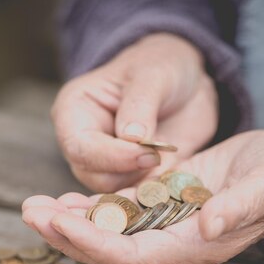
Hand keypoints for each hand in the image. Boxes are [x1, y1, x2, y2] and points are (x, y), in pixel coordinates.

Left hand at [22, 129, 263, 263]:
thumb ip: (238, 209)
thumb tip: (208, 228)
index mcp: (193, 246)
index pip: (134, 257)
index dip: (96, 244)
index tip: (61, 224)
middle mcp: (172, 242)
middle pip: (110, 250)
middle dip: (68, 235)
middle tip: (30, 213)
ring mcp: (163, 224)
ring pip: (107, 231)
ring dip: (69, 220)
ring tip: (34, 206)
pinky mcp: (160, 204)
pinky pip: (117, 212)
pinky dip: (89, 206)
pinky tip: (62, 197)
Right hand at [51, 32, 217, 191]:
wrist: (189, 83)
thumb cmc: (162, 66)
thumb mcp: (154, 73)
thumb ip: (140, 103)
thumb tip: (131, 137)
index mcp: (74, 114)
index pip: (80, 148)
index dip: (112, 156)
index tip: (146, 153)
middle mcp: (85, 145)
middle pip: (94, 177)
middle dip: (128, 173)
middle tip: (159, 157)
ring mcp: (109, 167)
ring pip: (117, 193)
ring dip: (145, 184)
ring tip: (168, 161)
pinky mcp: (135, 181)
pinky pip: (141, 197)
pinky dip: (159, 192)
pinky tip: (175, 176)